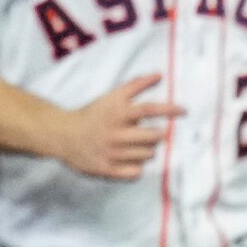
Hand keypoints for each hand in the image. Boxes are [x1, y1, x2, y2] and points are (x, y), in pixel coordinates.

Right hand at [55, 73, 182, 179]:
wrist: (63, 135)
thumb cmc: (94, 114)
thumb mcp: (112, 97)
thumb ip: (136, 85)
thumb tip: (160, 75)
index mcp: (117, 113)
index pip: (149, 109)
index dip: (169, 109)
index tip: (184, 111)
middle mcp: (115, 133)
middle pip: (153, 136)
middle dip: (157, 135)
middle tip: (150, 134)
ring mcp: (111, 153)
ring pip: (148, 155)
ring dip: (147, 150)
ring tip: (133, 145)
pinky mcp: (107, 169)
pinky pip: (136, 172)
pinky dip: (137, 166)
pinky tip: (127, 159)